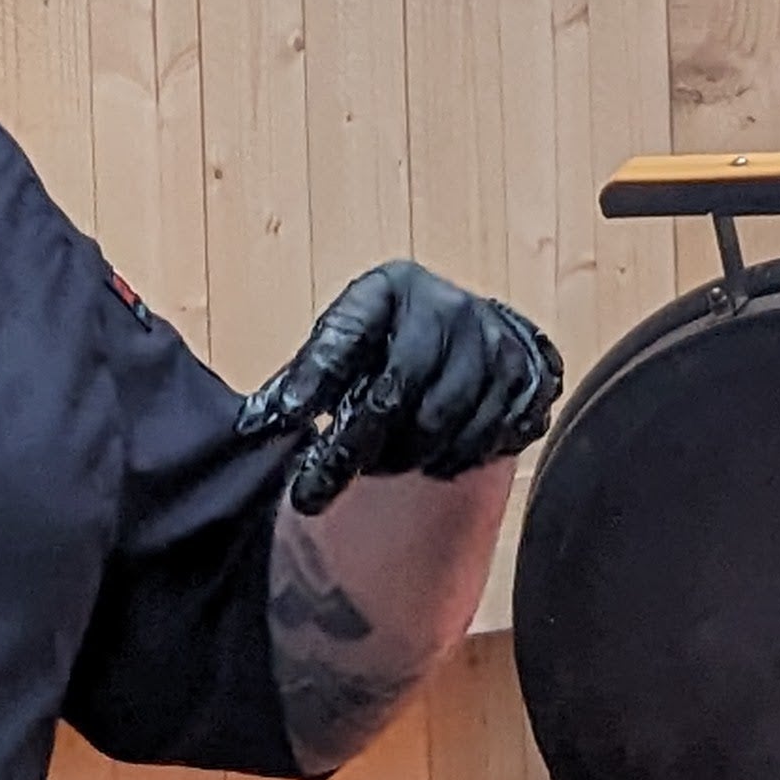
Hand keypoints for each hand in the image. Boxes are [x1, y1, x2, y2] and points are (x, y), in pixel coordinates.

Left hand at [238, 264, 562, 517]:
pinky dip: (450, 461)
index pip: (346, 338)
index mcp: (390, 289)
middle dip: (353, 450)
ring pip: (441, 426)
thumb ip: (305, 379)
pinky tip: (429, 458)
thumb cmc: (392, 341)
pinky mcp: (526, 381)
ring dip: (402, 459)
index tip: (289, 421)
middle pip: (396, 393)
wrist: (477, 333)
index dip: (314, 381)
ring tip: (378, 465)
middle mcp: (447, 308)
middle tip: (314, 490)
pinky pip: (484, 442)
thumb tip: (253, 426)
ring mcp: (493, 344)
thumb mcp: (347, 343)